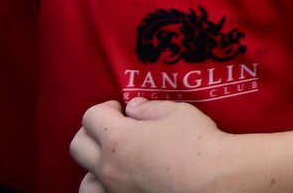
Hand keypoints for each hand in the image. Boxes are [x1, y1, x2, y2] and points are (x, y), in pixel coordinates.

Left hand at [73, 98, 229, 192]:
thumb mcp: (176, 112)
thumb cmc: (197, 141)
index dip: (106, 108)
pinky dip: (103, 186)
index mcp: (118, 138)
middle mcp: (108, 166)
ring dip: (93, 164)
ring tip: (115, 159)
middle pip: (78, 145)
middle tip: (115, 128)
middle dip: (92, 131)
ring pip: (84, 178)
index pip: (90, 116)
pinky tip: (120, 179)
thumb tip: (133, 108)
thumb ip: (148, 108)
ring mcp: (114, 189)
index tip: (122, 109)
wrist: (214, 178)